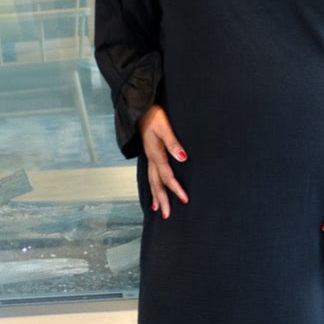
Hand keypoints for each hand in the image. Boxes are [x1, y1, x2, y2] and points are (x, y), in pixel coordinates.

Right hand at [137, 104, 187, 218]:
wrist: (138, 108)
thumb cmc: (153, 115)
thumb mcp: (164, 127)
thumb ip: (173, 143)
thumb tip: (183, 158)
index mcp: (155, 154)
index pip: (167, 176)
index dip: (175, 188)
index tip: (184, 199)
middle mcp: (150, 158)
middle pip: (156, 184)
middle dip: (162, 200)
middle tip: (167, 215)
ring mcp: (148, 157)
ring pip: (151, 181)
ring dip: (155, 195)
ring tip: (157, 209)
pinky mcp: (149, 154)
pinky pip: (150, 174)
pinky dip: (152, 185)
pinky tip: (153, 189)